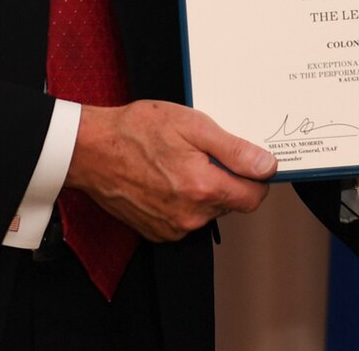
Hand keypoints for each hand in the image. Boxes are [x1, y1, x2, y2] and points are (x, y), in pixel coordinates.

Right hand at [65, 100, 277, 242]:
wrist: (91, 151)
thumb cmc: (136, 131)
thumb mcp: (192, 125)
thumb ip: (234, 150)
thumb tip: (267, 166)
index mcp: (204, 189)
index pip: (255, 196)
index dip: (255, 175)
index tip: (245, 160)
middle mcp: (190, 216)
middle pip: (231, 202)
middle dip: (226, 179)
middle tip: (202, 152)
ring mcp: (172, 228)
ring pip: (209, 211)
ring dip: (203, 190)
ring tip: (178, 162)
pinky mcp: (157, 232)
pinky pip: (186, 219)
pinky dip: (183, 201)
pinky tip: (165, 178)